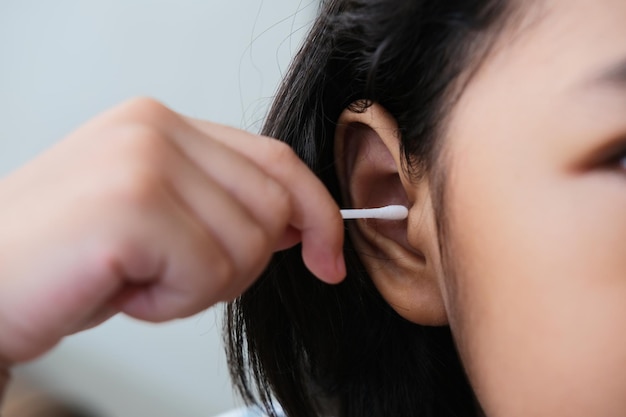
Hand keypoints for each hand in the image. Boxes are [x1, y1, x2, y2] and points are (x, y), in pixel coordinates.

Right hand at [0, 98, 344, 367]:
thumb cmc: (67, 258)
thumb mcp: (158, 220)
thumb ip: (224, 206)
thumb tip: (300, 226)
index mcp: (163, 125)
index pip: (276, 160)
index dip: (315, 213)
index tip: (328, 257)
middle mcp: (155, 129)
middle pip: (272, 206)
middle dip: (239, 263)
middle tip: (172, 274)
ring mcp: (143, 161)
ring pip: (247, 246)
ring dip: (198, 286)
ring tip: (137, 278)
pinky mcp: (132, 206)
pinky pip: (207, 273)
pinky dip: (171, 302)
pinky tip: (122, 289)